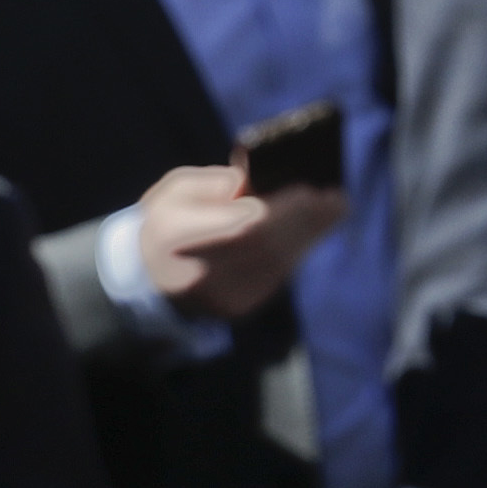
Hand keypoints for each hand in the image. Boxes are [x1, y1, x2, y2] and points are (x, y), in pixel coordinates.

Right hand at [140, 161, 346, 319]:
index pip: (242, 229)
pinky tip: (312, 229)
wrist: (149, 275)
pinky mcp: (239, 308)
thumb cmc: (169, 220)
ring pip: (278, 264)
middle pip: (268, 248)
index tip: (310, 190)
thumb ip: (217, 183)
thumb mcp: (179, 190)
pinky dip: (296, 249)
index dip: (281, 211)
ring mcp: (221, 297)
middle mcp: (199, 274)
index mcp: (177, 237)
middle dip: (307, 220)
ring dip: (309, 234)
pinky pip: (277, 275)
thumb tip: (260, 179)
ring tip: (332, 209)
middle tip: (337, 199)